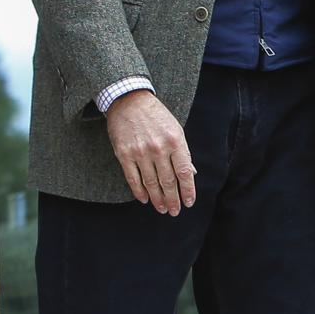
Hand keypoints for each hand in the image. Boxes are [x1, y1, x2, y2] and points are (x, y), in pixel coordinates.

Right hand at [105, 90, 196, 215]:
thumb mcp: (176, 130)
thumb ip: (183, 152)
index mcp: (176, 142)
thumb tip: (191, 174)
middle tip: (174, 211)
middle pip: (168, 181)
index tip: (189, 203)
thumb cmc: (157, 116)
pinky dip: (139, 191)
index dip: (187, 190)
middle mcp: (159, 148)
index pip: (184, 173)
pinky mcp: (124, 154)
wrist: (129, 101)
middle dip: (173, 199)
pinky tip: (145, 199)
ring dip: (157, 199)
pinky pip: (133, 178)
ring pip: (151, 183)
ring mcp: (140, 152)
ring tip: (162, 209)